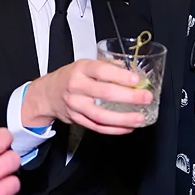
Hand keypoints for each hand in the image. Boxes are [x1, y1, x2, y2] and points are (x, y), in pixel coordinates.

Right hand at [22, 58, 150, 134]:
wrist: (48, 94)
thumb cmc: (70, 77)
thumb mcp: (86, 65)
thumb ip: (108, 66)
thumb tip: (132, 70)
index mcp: (81, 69)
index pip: (102, 71)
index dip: (120, 75)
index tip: (136, 79)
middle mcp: (77, 87)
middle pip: (104, 93)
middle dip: (129, 96)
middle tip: (145, 98)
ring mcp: (76, 105)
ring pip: (101, 115)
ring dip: (123, 119)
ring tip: (139, 119)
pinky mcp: (77, 119)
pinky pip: (97, 127)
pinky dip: (114, 129)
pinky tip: (127, 127)